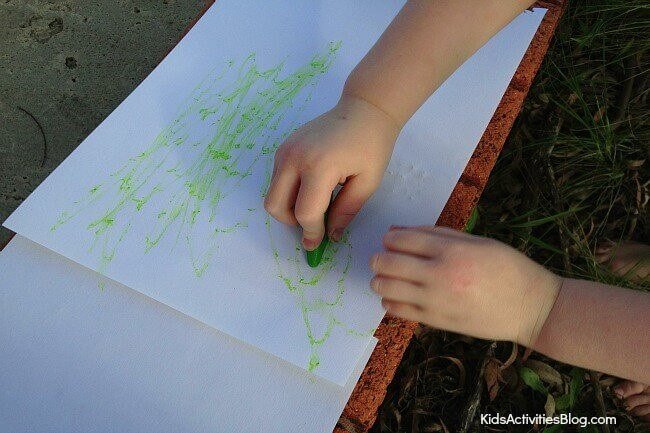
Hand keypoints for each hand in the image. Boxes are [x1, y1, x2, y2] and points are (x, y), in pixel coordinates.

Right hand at [264, 93, 400, 249]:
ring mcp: (285, 151)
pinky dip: (289, 193)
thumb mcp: (367, 183)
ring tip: (317, 204)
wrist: (364, 110)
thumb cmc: (372, 145)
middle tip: (315, 224)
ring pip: (272, 195)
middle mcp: (294, 158)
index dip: (312, 233)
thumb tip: (330, 236)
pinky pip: (276, 180)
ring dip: (290, 208)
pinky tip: (312, 188)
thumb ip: (346, 212)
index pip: (305, 213)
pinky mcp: (283, 148)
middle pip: (276, 206)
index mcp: (319, 167)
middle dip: (293, 223)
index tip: (319, 244)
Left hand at [370, 226, 561, 345]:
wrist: (531, 307)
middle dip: (379, 259)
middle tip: (379, 259)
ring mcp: (436, 300)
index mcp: (452, 250)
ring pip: (389, 289)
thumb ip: (436, 234)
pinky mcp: (437, 321)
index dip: (390, 238)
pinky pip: (400, 311)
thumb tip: (398, 231)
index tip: (389, 240)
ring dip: (380, 281)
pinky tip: (395, 297)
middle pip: (390, 263)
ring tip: (384, 278)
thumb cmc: (507, 268)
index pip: (404, 239)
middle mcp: (440, 275)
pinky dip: (390, 302)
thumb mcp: (477, 241)